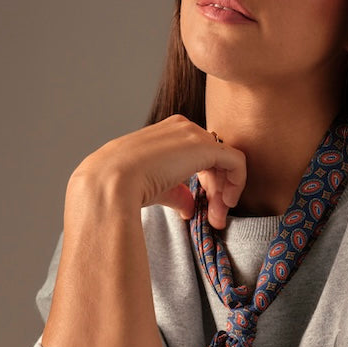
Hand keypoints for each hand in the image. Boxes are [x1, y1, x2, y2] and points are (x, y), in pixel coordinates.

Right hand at [69, 115, 246, 228]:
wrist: (110, 183)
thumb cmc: (121, 187)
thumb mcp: (154, 188)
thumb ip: (176, 192)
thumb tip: (189, 207)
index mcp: (167, 133)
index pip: (198, 154)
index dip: (206, 183)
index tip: (203, 210)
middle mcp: (182, 127)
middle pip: (214, 158)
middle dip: (217, 190)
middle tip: (214, 218)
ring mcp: (193, 134)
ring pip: (226, 160)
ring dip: (226, 191)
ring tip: (217, 217)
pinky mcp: (206, 147)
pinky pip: (237, 162)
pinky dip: (237, 183)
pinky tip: (226, 204)